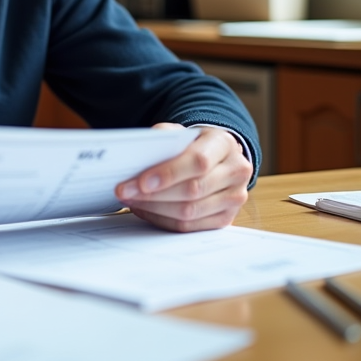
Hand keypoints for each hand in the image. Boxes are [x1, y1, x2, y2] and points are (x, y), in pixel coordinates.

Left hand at [115, 123, 251, 231]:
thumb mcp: (180, 132)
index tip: (141, 182)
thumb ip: (163, 138)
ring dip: (155, 209)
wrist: (217, 158)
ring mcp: (235, 197)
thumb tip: (137, 155)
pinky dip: (163, 220)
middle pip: (193, 190)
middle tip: (124, 192)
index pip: (198, 162)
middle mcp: (236, 171)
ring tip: (131, 201)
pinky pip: (190, 227)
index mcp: (224, 143)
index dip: (168, 173)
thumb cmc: (193, 145)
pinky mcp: (226, 218)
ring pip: (190, 212)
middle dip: (153, 194)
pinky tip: (146, 210)